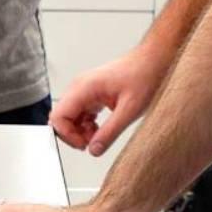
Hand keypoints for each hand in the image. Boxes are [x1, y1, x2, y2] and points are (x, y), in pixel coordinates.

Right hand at [51, 43, 165, 156]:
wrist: (153, 61)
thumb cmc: (144, 76)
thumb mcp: (129, 110)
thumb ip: (110, 132)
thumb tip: (94, 150)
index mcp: (84, 87)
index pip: (58, 116)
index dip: (67, 135)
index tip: (84, 145)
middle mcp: (80, 87)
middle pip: (61, 117)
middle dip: (73, 135)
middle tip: (91, 144)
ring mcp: (85, 89)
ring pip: (70, 117)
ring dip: (80, 131)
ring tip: (99, 136)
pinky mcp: (92, 93)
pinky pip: (80, 113)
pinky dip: (86, 125)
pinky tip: (100, 129)